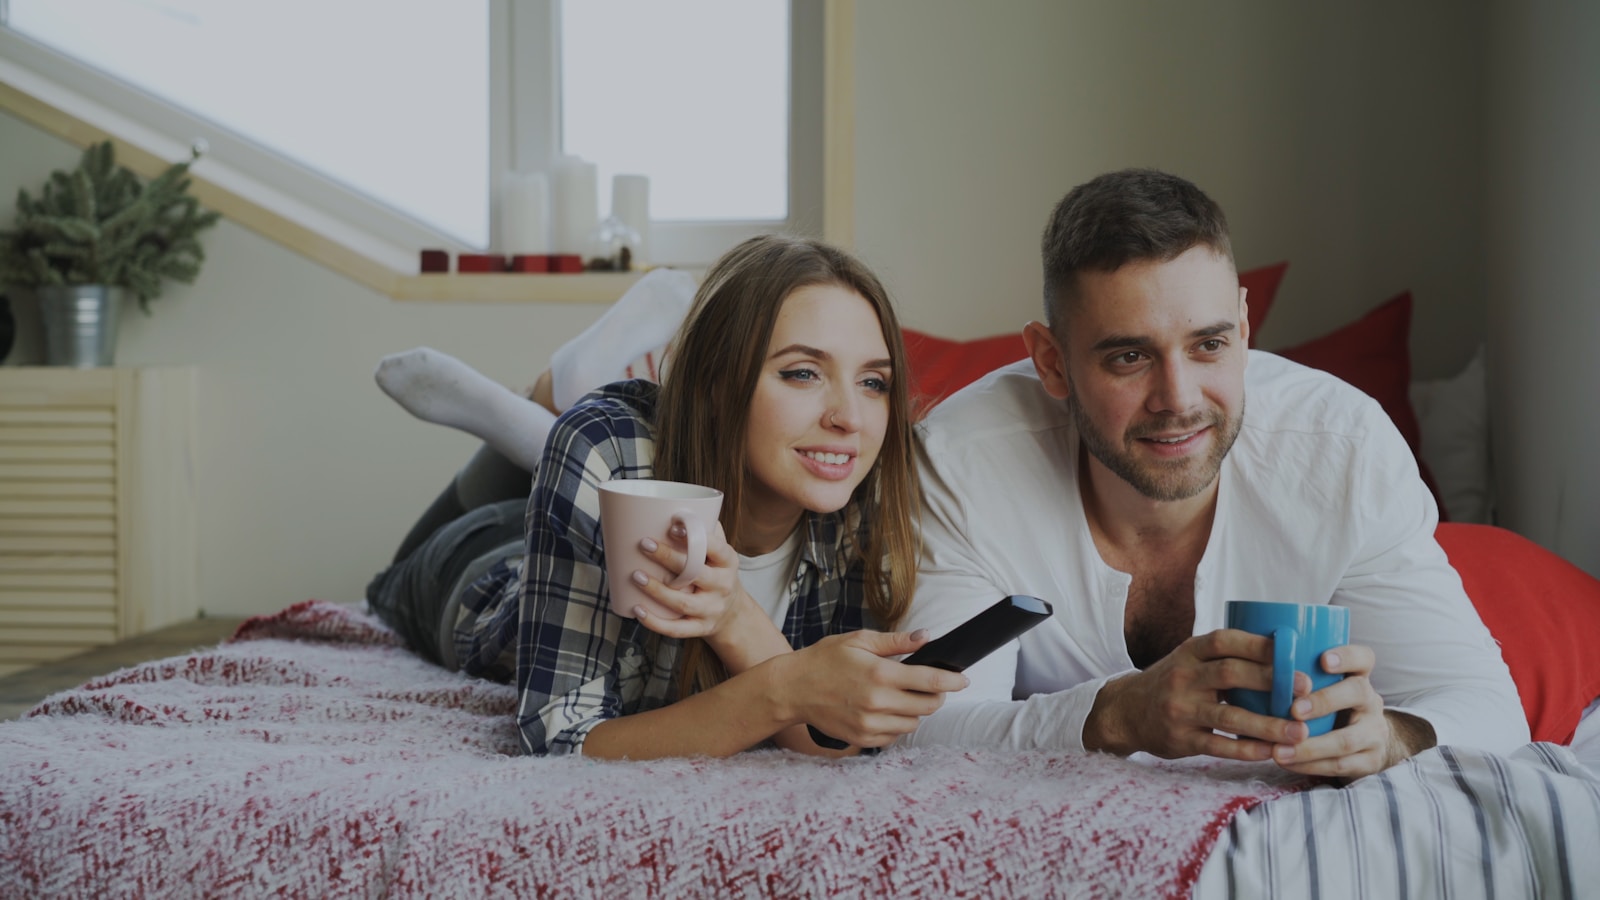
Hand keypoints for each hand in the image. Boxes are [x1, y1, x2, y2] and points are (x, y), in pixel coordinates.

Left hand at [629, 521, 764, 651]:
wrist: (733, 614)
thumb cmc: (718, 574)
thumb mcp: (720, 553)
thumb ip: (706, 531)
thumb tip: (679, 506)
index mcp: (728, 562)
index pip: (715, 548)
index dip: (695, 538)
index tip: (673, 526)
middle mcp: (722, 586)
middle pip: (696, 573)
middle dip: (669, 558)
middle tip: (644, 544)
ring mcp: (711, 610)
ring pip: (683, 603)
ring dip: (657, 590)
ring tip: (636, 576)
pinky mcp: (700, 629)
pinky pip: (677, 630)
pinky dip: (655, 623)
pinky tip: (637, 610)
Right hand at [777, 630, 970, 748]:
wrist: (792, 689)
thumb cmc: (824, 660)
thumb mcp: (858, 641)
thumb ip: (895, 641)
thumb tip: (926, 637)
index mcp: (880, 674)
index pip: (931, 682)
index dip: (953, 681)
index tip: (963, 679)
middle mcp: (878, 702)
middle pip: (928, 706)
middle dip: (936, 696)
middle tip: (930, 685)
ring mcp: (869, 724)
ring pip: (913, 724)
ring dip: (916, 711)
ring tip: (903, 697)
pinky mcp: (861, 739)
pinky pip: (894, 737)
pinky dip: (897, 725)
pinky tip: (886, 710)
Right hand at [1084, 629, 1310, 760]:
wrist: (1127, 711)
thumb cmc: (1173, 682)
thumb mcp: (1190, 659)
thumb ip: (1226, 656)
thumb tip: (1286, 654)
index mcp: (1190, 651)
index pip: (1225, 641)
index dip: (1258, 645)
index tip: (1292, 651)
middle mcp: (1183, 676)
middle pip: (1231, 674)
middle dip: (1272, 681)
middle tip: (1307, 690)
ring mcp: (1181, 709)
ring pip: (1230, 716)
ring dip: (1268, 725)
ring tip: (1300, 732)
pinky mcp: (1180, 739)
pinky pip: (1218, 746)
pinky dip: (1248, 750)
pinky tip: (1272, 752)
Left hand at [1271, 644, 1436, 780]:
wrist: (1363, 745)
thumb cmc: (1327, 708)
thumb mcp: (1320, 688)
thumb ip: (1298, 679)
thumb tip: (1250, 665)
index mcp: (1358, 676)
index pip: (1363, 658)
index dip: (1346, 656)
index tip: (1323, 660)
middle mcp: (1371, 701)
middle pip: (1357, 692)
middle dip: (1323, 701)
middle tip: (1293, 710)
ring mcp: (1374, 732)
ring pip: (1347, 739)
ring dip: (1310, 746)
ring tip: (1279, 751)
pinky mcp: (1371, 760)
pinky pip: (1340, 765)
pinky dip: (1309, 765)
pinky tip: (1286, 763)